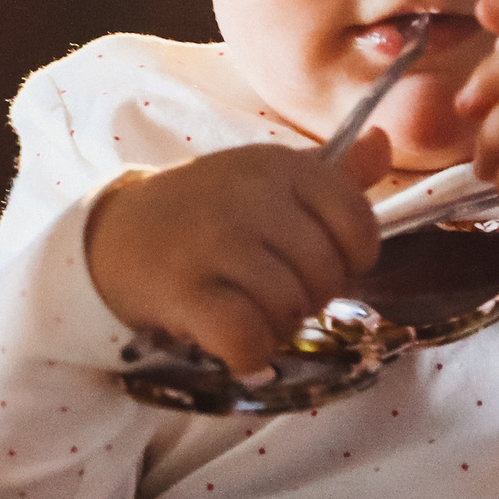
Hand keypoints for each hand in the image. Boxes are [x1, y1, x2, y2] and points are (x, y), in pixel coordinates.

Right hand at [86, 133, 387, 374]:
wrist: (116, 234)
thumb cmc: (206, 211)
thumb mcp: (267, 179)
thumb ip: (332, 173)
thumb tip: (382, 144)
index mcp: (282, 167)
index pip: (357, 223)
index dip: (350, 258)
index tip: (318, 261)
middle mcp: (252, 197)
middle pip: (326, 273)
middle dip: (310, 299)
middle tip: (276, 295)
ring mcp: (216, 241)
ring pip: (289, 308)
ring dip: (278, 328)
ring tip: (251, 314)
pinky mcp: (184, 288)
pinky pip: (246, 337)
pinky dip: (248, 354)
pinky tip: (236, 345)